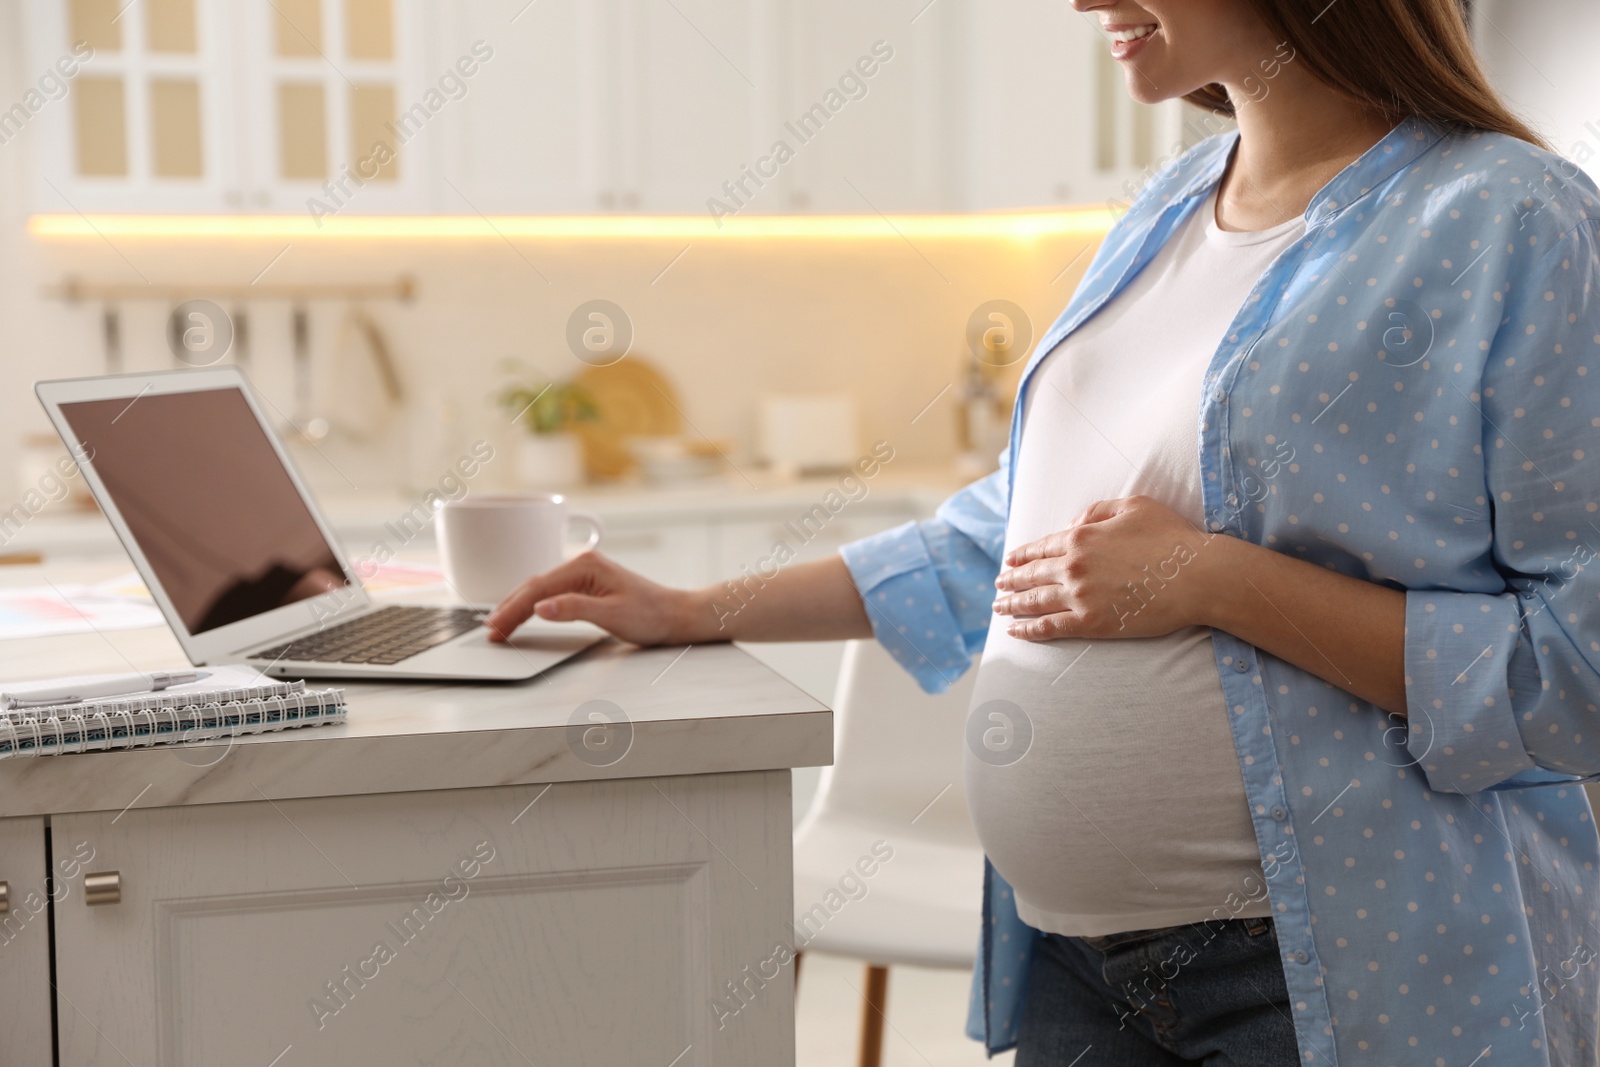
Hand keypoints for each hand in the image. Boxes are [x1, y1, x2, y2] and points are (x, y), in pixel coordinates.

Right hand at [485, 551, 703, 646]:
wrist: (675, 615)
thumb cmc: (650, 615)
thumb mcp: (612, 615)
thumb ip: (574, 609)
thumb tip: (540, 608)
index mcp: (585, 566)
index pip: (538, 589)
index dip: (513, 609)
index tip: (495, 628)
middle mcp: (581, 563)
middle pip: (534, 586)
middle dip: (509, 608)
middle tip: (489, 631)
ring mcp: (584, 572)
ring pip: (540, 588)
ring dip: (518, 606)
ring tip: (498, 624)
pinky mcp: (587, 583)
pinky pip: (551, 591)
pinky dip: (533, 604)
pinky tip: (523, 613)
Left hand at [994, 495, 1220, 640]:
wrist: (1196, 576)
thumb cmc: (1171, 537)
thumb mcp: (1133, 506)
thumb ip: (1096, 512)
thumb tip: (1071, 526)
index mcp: (1081, 537)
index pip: (1041, 547)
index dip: (1022, 556)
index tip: (1009, 561)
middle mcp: (1073, 566)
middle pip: (1032, 575)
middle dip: (1011, 580)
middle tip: (997, 585)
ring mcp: (1080, 596)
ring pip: (1035, 602)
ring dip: (1012, 605)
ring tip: (999, 607)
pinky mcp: (1091, 623)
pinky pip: (1050, 627)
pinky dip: (1029, 630)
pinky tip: (1015, 632)